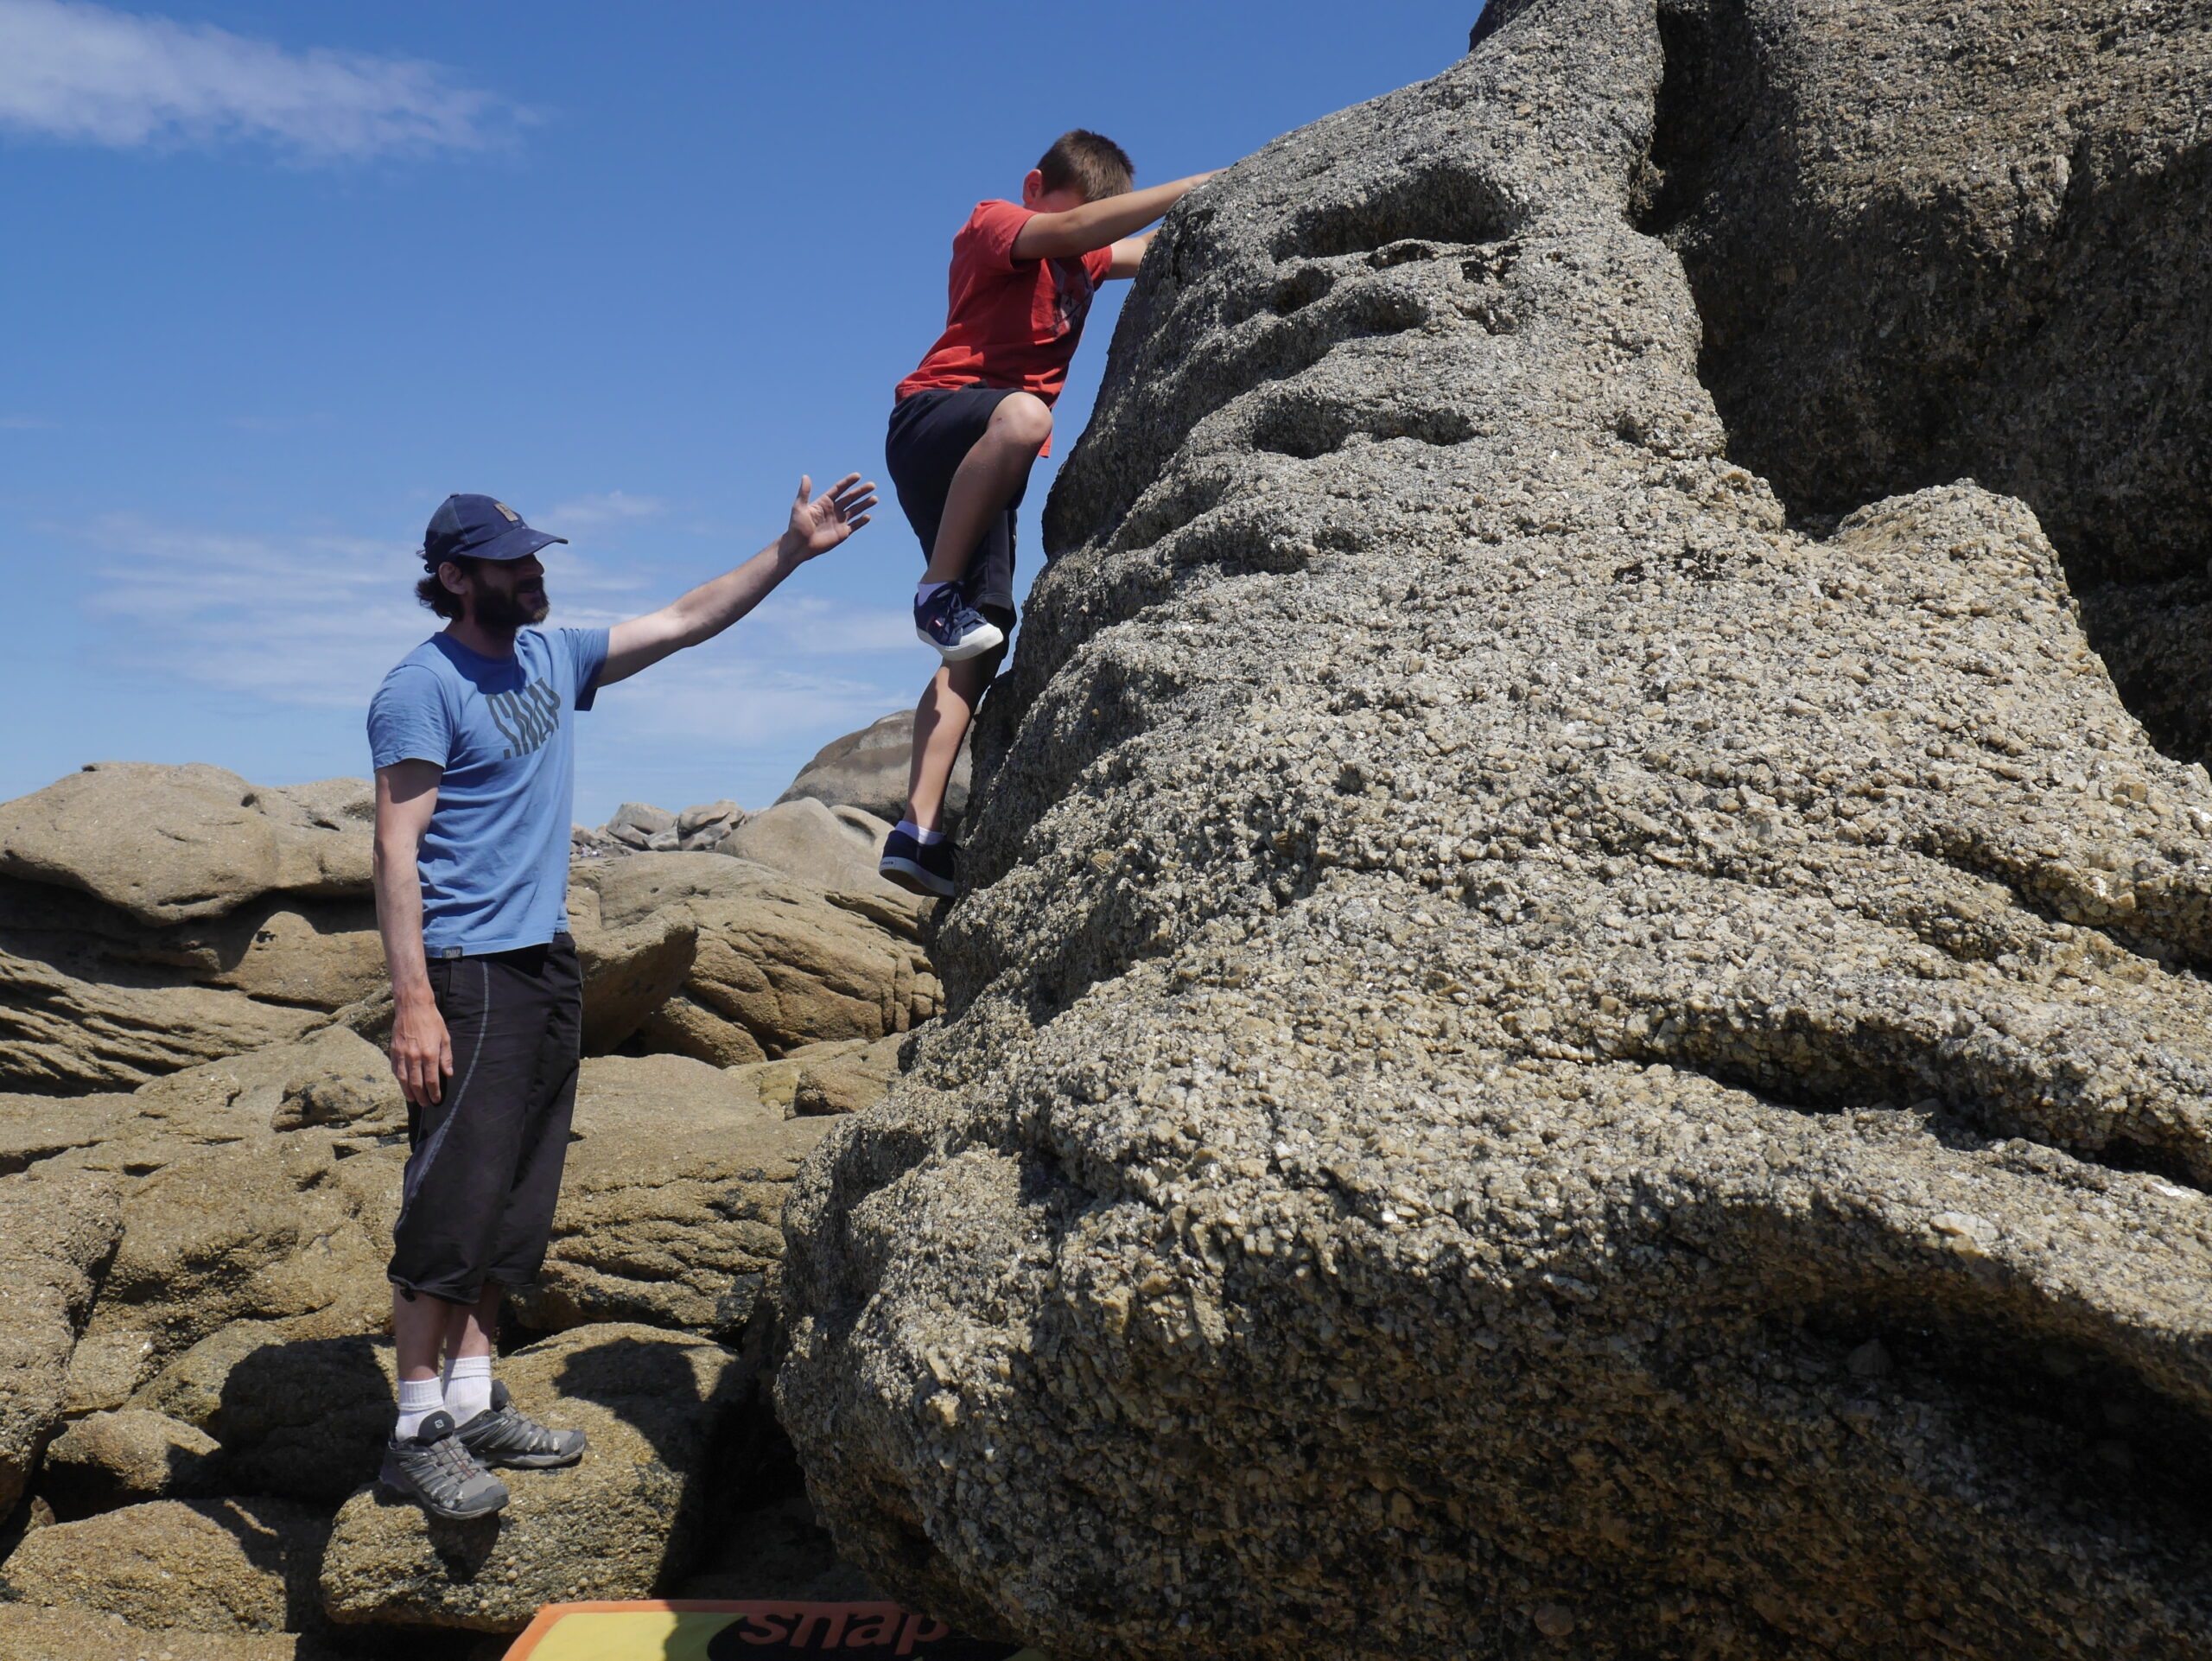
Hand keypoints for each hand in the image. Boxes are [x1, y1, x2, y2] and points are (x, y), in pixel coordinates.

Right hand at [390, 991, 452, 1106]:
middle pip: (417, 1083)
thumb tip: (448, 1074)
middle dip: (422, 1096)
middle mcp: (414, 1057)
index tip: (436, 1099)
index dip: (434, 1092)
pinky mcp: (394, 1051)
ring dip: (408, 1092)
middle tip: (426, 1104)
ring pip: (404, 1079)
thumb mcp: (445, 1037)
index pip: (431, 1080)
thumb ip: (446, 1057)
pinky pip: (395, 1070)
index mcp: (429, 1054)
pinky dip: (399, 1080)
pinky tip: (403, 1085)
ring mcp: (402, 1054)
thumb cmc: (432, 1021)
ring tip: (413, 1100)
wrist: (412, 1007)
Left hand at [782, 473, 877, 560]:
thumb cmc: (796, 527)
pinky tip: (868, 516)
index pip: (839, 489)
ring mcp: (839, 521)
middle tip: (872, 485)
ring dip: (865, 504)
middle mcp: (833, 510)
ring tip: (874, 499)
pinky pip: (855, 525)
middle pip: (850, 498)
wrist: (799, 547)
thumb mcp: (799, 508)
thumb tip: (805, 476)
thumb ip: (804, 492)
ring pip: (855, 510)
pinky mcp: (842, 533)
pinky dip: (861, 521)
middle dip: (861, 492)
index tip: (857, 476)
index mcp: (824, 502)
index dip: (848, 482)